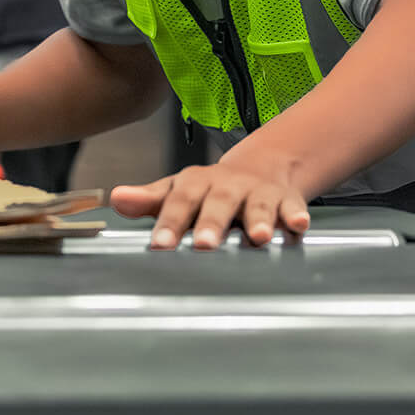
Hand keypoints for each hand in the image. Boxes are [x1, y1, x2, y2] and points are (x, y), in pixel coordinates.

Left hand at [110, 159, 311, 250]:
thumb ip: (150, 199)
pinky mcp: (287, 200)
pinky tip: (298, 227)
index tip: (160, 245)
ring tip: (258, 238)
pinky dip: (296, 216)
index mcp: (197, 183)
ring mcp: (259, 192)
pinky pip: (293, 207)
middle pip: (218, 202)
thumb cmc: (210, 190)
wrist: (261, 168)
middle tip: (204, 245)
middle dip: (212, 223)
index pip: (179, 201)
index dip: (169, 222)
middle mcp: (228, 186)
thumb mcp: (179, 191)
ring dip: (260, 219)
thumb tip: (116, 198)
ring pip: (259, 204)